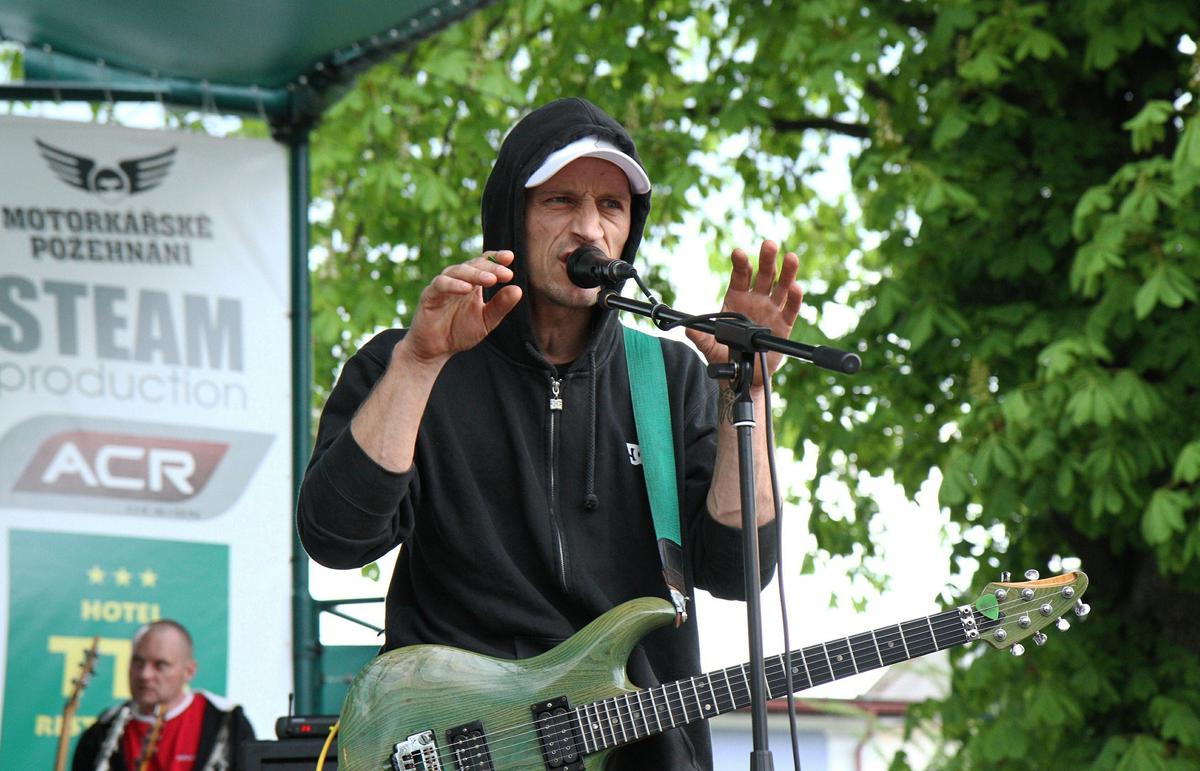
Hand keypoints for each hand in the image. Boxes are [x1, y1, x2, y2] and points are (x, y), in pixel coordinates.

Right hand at [400, 250, 522, 363]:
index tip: (510, 257)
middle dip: (490, 267)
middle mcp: (458, 280)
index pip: (484, 263)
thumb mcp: (486, 320)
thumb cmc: (460, 331)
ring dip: (474, 274)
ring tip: (490, 280)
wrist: (436, 349)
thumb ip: (500, 306)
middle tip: (505, 273)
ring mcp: (443, 286)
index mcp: (473, 283)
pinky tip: (467, 289)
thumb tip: (518, 289)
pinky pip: (440, 285)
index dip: (496, 257)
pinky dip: (453, 285)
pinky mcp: (429, 295)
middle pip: (473, 265)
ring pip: (457, 271)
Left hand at [686, 241, 801, 385]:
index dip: (740, 264)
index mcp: (736, 298)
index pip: (740, 276)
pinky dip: (795, 298)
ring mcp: (771, 310)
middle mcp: (756, 300)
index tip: (739, 253)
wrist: (742, 374)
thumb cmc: (724, 355)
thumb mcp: (709, 345)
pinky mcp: (784, 325)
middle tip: (769, 245)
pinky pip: (790, 309)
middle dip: (766, 259)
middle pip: (763, 275)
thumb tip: (688, 330)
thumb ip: (700, 336)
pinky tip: (796, 288)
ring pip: (781, 287)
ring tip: (791, 257)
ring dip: (787, 272)